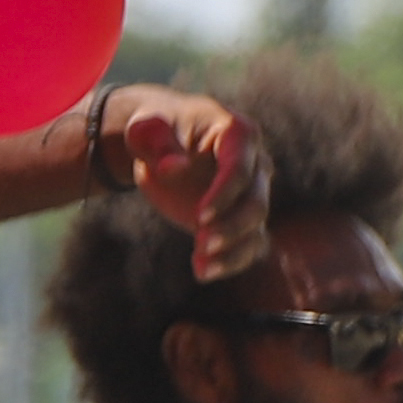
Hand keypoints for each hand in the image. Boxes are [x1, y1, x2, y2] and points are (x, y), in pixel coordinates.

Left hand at [105, 84, 270, 278]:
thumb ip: (158, 145)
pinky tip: (205, 273)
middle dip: (231, 227)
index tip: (199, 217)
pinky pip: (250, 243)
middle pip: (256, 201)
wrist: (158, 144)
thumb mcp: (145, 130)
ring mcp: (252, 191)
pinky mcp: (241, 215)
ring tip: (202, 268)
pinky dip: (231, 261)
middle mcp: (255, 161)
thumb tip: (175, 167)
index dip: (223, 195)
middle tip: (201, 245)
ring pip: (256, 227)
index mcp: (237, 131)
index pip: (240, 169)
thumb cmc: (153, 130)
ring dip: (232, 251)